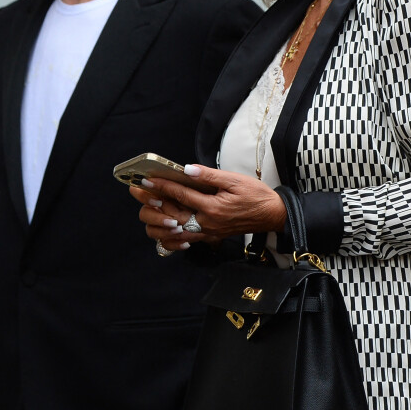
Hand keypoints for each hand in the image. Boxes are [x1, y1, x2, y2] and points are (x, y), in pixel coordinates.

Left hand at [129, 165, 285, 250]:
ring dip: (159, 220)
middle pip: (174, 214)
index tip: (147, 179)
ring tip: (148, 208)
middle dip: (154, 202)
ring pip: (177, 231)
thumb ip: (210, 176)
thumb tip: (187, 170)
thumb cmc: (256, 195)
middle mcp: (208, 223)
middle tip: (138, 192)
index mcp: (213, 207)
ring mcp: (209, 232)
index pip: (182, 195)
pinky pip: (188, 239)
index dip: (163, 186)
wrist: (272, 215)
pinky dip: (174, 237)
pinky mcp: (212, 236)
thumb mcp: (235, 180)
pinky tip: (166, 229)